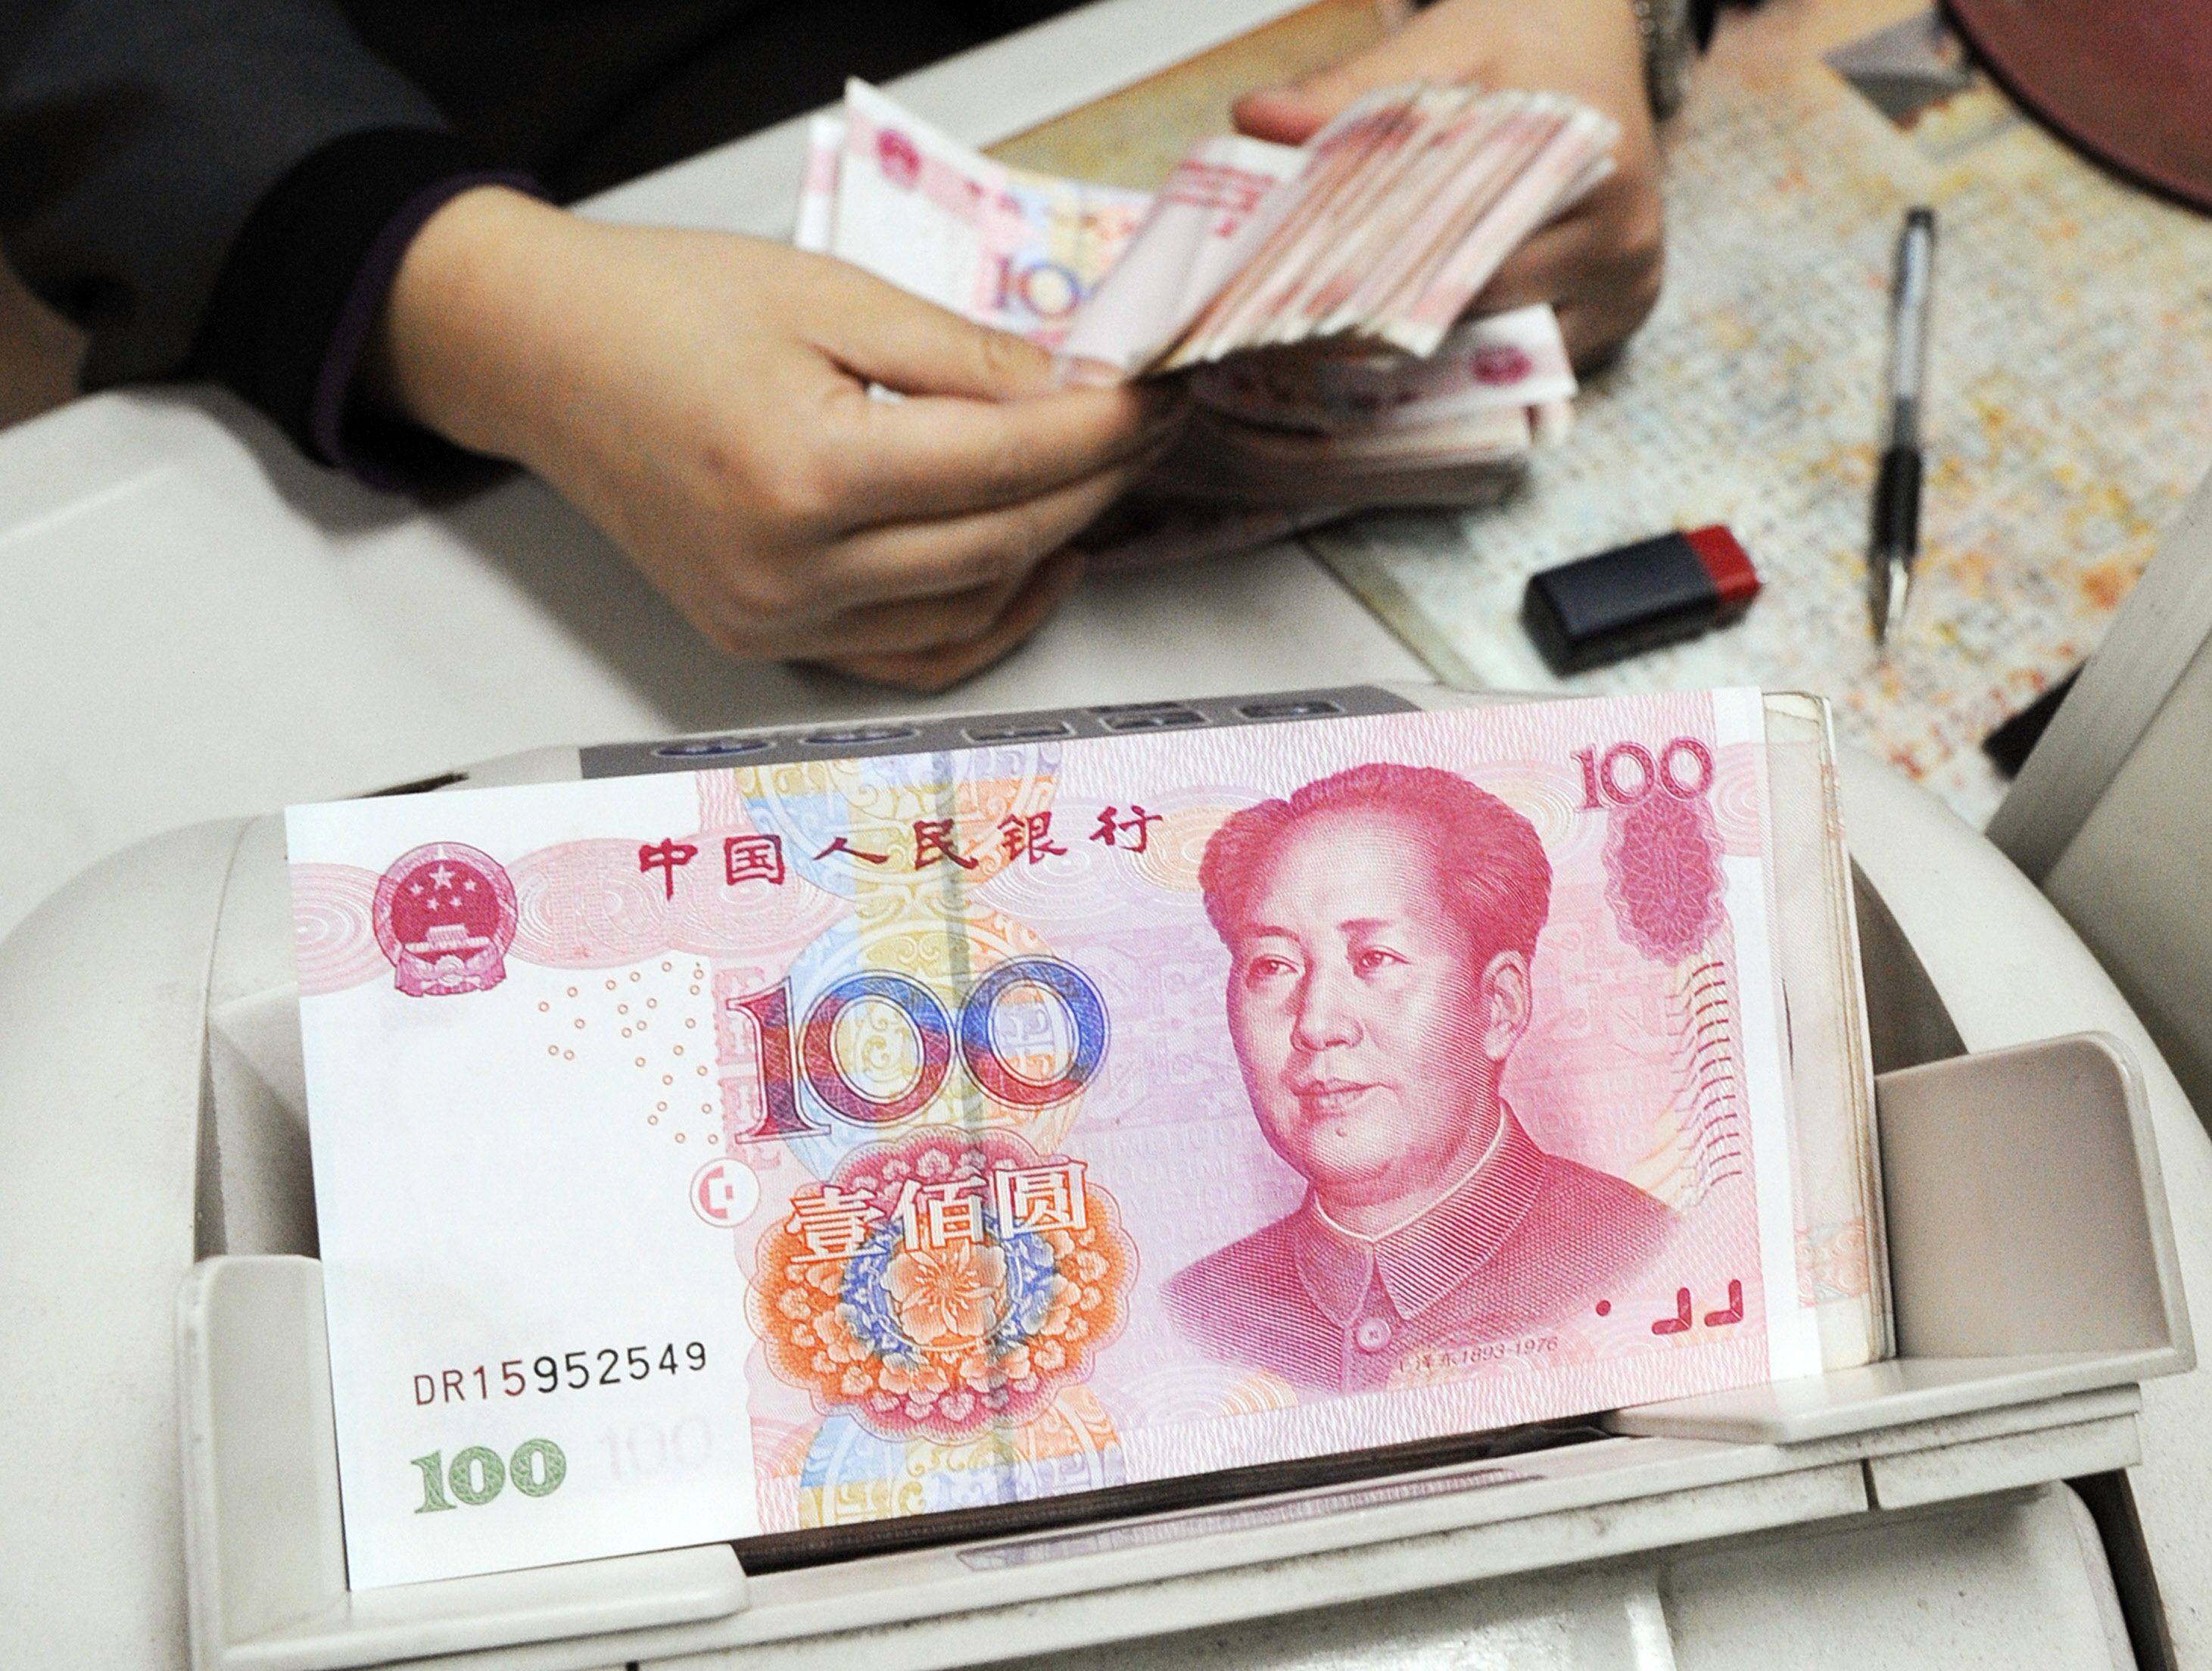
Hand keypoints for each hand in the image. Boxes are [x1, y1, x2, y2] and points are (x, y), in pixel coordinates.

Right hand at [366, 187, 1183, 690]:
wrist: (543, 359)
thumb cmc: (667, 308)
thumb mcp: (827, 293)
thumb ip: (962, 352)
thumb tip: (1074, 388)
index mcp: (802, 472)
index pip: (1003, 464)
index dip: (1100, 430)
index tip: (1156, 395)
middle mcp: (788, 572)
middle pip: (1000, 543)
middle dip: (1093, 484)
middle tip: (1146, 430)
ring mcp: (772, 622)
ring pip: (966, 612)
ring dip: (1047, 552)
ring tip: (1093, 485)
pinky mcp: (763, 642)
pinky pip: (909, 655)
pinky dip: (982, 617)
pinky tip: (1030, 565)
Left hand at [1233, 0, 1663, 369]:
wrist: (1596, 35)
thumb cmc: (1521, 36)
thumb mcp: (1439, 42)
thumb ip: (1349, 89)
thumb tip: (1255, 118)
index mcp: (1588, 160)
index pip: (1456, 247)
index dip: (1369, 279)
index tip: (1292, 304)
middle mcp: (1622, 236)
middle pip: (1476, 308)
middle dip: (1384, 322)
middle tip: (1289, 340)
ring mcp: (1628, 286)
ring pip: (1497, 345)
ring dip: (1421, 351)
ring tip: (1329, 349)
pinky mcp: (1622, 315)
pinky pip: (1524, 357)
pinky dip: (1463, 355)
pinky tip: (1397, 354)